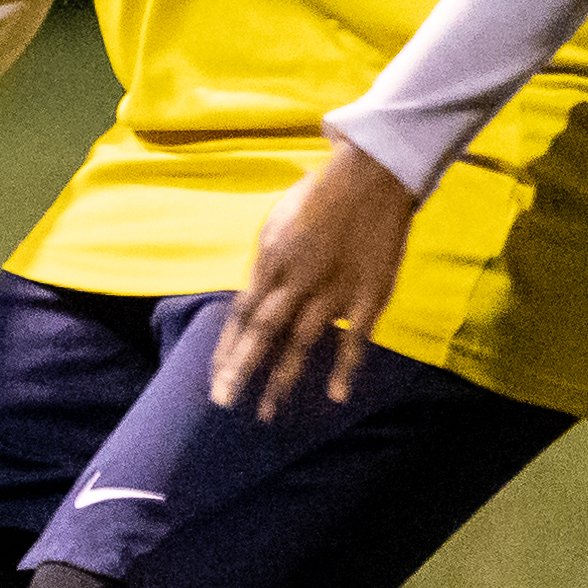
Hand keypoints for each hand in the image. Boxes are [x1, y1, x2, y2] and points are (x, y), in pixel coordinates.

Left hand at [207, 144, 413, 419]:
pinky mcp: (369, 293)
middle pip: (262, 331)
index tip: (216, 377)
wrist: (372, 175)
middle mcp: (297, 279)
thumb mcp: (279, 222)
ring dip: (282, 379)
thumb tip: (253, 293)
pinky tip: (334, 397)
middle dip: (241, 369)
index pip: (242, 312)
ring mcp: (334, 288)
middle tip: (223, 402)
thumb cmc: (321, 196)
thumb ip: (266, 262)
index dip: (227, 347)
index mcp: (272, 260)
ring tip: (266, 413)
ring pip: (301, 342)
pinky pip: (355, 338)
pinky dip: (345, 368)